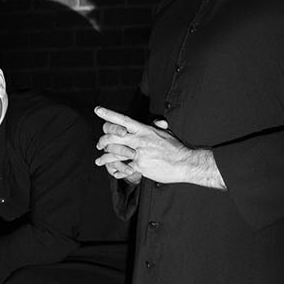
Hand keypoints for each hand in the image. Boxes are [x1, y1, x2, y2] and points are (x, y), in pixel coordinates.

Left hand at [93, 107, 225, 189]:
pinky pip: (124, 168)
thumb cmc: (176, 148)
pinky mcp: (141, 166)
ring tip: (99, 161)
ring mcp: (140, 153)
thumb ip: (158, 127)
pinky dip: (117, 171)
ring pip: (115, 152)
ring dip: (104, 158)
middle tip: (99, 144)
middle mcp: (140, 140)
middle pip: (114, 136)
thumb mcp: (167, 133)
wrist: (186, 162)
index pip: (123, 119)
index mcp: (145, 129)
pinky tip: (114, 172)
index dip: (109, 114)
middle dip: (103, 140)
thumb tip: (158, 121)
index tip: (97, 110)